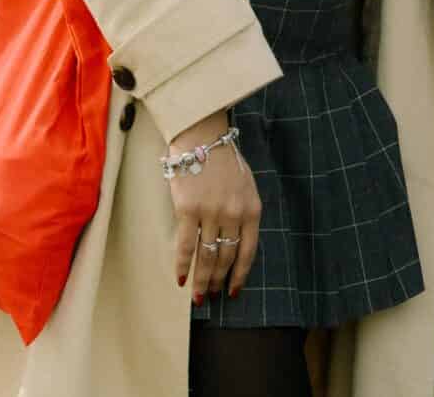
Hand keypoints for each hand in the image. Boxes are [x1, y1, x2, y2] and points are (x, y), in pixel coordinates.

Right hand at [165, 113, 260, 301]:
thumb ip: (243, 212)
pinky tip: (181, 279)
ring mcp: (211, 213)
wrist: (202, 137)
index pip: (248, 251)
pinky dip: (182, 266)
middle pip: (226, 257)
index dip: (240, 275)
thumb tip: (235, 242)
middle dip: (219, 281)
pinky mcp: (187, 211)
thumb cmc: (224, 161)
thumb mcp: (246, 186)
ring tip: (198, 296)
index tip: (234, 292)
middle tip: (212, 296)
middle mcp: (234, 214)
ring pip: (206, 256)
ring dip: (202, 280)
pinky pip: (184, 246)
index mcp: (252, 209)